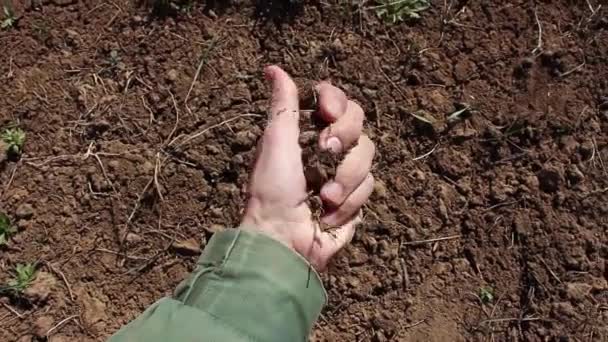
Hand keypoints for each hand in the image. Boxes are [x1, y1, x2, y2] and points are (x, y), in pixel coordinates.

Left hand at [241, 66, 374, 270]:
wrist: (283, 240)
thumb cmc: (271, 191)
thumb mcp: (275, 142)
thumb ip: (284, 106)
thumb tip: (272, 69)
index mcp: (307, 132)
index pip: (336, 101)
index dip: (336, 102)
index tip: (325, 113)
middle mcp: (328, 149)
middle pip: (359, 122)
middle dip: (343, 138)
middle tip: (324, 153)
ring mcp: (344, 173)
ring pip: (368, 154)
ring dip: (345, 177)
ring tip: (322, 196)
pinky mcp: (355, 198)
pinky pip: (370, 187)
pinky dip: (347, 202)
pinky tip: (326, 215)